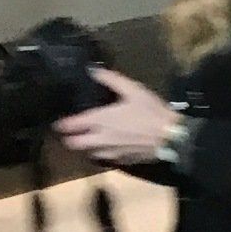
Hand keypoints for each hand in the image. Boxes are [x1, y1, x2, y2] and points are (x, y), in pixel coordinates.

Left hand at [56, 68, 177, 165]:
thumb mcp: (133, 90)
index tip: (60, 123)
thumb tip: (92, 70)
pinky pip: (105, 158)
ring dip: (86, 147)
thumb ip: (111, 80)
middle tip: (73, 133)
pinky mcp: (121, 161)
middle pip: (74, 145)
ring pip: (88, 153)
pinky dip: (103, 153)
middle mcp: (100, 138)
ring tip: (91, 140)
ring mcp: (110, 152)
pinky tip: (110, 146)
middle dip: (70, 139)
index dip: (62, 125)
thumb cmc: (151, 112)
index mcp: (100, 120)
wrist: (171, 137)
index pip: (72, 126)